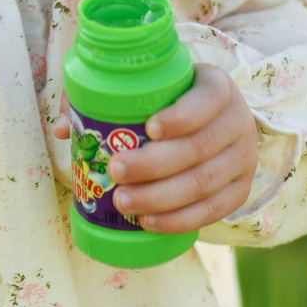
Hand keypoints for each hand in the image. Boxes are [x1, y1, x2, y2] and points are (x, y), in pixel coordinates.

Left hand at [51, 63, 259, 233]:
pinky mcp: (240, 191)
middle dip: (155, 165)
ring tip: (122, 201)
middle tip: (116, 171)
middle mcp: (238, 122)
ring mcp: (243, 159)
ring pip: (204, 183)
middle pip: (199, 148)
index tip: (148, 128)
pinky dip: (179, 219)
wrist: (215, 120)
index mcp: (217, 87)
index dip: (181, 116)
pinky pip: (213, 211)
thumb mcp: (148, 85)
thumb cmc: (171, 99)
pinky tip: (149, 221)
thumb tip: (62, 128)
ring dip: (161, 197)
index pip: (208, 99)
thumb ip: (103, 95)